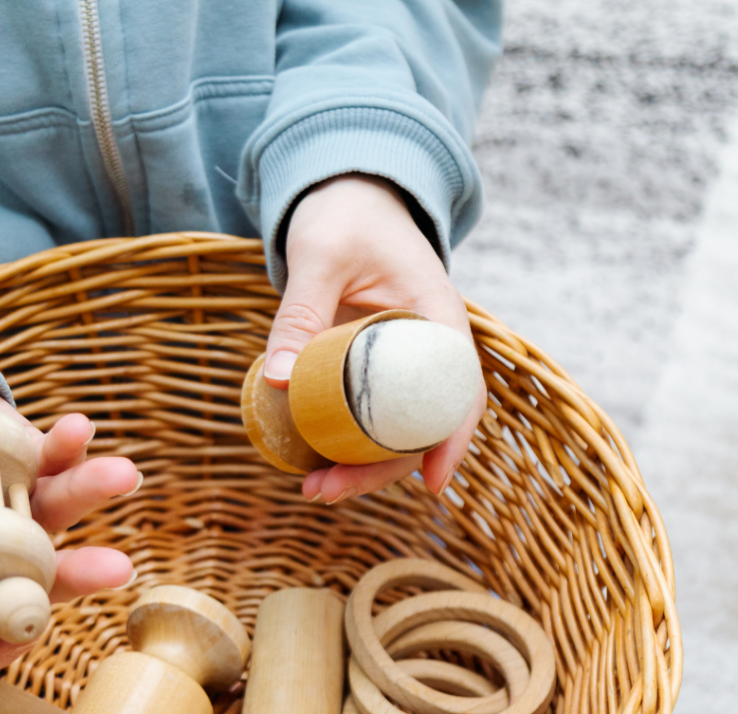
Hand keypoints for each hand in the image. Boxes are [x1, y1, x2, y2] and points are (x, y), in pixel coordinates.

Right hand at [0, 364, 139, 668]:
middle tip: (116, 568)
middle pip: (34, 575)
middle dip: (77, 575)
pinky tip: (79, 427)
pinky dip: (70, 444)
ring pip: (59, 512)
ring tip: (121, 474)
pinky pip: (55, 456)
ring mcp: (13, 502)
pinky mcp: (29, 458)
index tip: (21, 638)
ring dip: (91, 495)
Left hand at [264, 174, 485, 502]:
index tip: (433, 484)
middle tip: (326, 492)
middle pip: (422, 425)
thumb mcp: (319, 257)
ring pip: (394, 430)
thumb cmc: (344, 216)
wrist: (346, 197)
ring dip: (360, 466)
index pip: (460, 390)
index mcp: (437, 318)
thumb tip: (276, 381)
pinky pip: (368, 416)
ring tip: (313, 490)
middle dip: (381, 470)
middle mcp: (427, 348)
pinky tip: (312, 462)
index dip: (451, 441)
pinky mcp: (373, 370)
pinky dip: (346, 443)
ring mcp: (401, 363)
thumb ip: (301, 314)